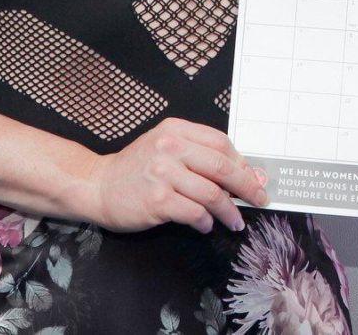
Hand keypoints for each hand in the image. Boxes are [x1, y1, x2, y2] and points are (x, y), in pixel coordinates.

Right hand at [83, 117, 269, 233]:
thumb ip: (200, 155)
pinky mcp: (157, 200)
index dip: (242, 163)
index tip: (254, 179)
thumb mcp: (165, 147)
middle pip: (222, 167)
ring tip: (235, 222)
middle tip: (259, 200)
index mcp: (175, 130)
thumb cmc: (137, 169)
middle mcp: (169, 147)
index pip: (221, 143)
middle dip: (247, 187)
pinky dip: (206, 222)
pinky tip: (206, 226)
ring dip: (229, 212)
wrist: (98, 185)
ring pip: (212, 193)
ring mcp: (162, 174)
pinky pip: (195, 213)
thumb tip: (245, 172)